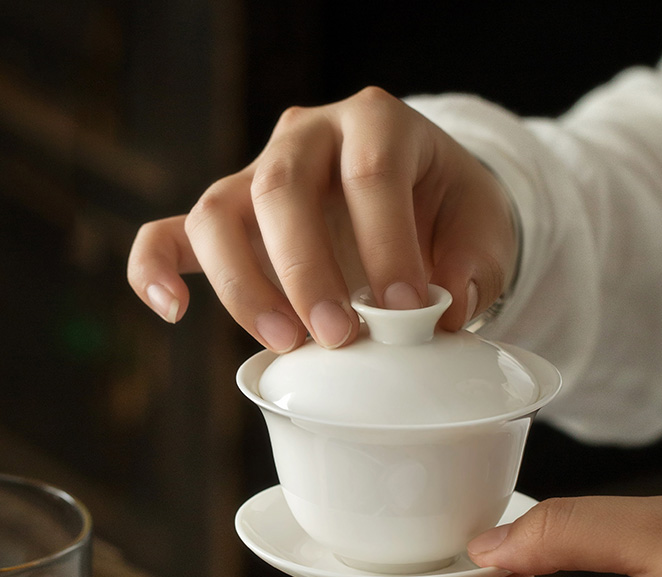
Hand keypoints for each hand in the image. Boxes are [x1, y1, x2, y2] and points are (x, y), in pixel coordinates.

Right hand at [127, 87, 516, 350]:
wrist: (418, 198)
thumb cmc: (447, 212)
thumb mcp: (482, 229)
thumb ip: (473, 267)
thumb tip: (442, 314)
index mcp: (377, 124)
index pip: (371, 175)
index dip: (388, 246)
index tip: (410, 312)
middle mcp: (307, 137)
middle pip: (280, 189)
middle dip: (307, 273)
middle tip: (339, 337)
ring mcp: (258, 174)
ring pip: (219, 214)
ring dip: (245, 287)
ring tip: (286, 344)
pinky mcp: (230, 217)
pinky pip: (171, 233)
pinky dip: (156, 270)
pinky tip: (174, 311)